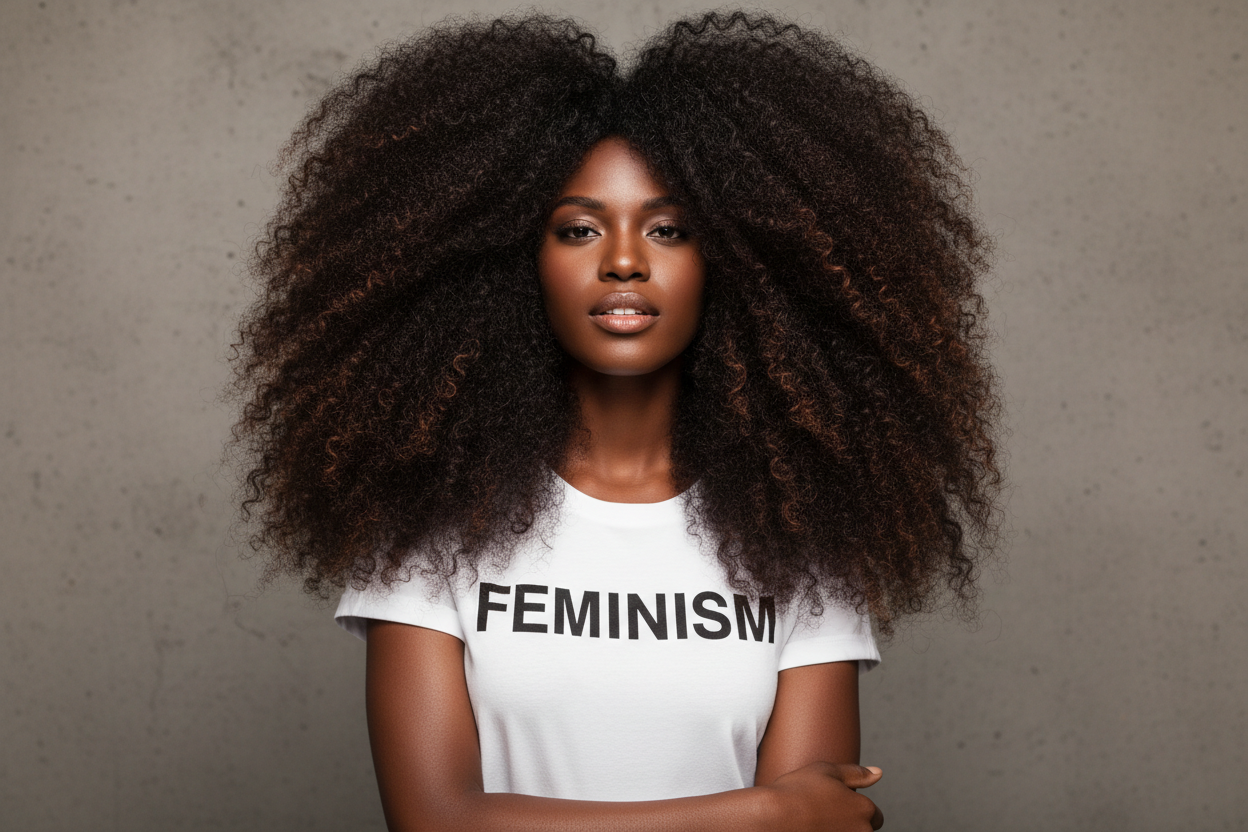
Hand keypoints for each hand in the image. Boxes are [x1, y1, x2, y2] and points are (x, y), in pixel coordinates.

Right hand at [762, 762, 883, 830]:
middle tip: (823, 818)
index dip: (856, 811)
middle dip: (850, 825)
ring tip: (815, 826)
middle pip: (864, 831)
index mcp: (865, 810)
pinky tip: (811, 831)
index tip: (836, 809)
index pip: (875, 816)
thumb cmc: (797, 791)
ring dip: (839, 831)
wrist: (771, 819)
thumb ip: (856, 773)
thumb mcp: (826, 771)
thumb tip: (878, 773)